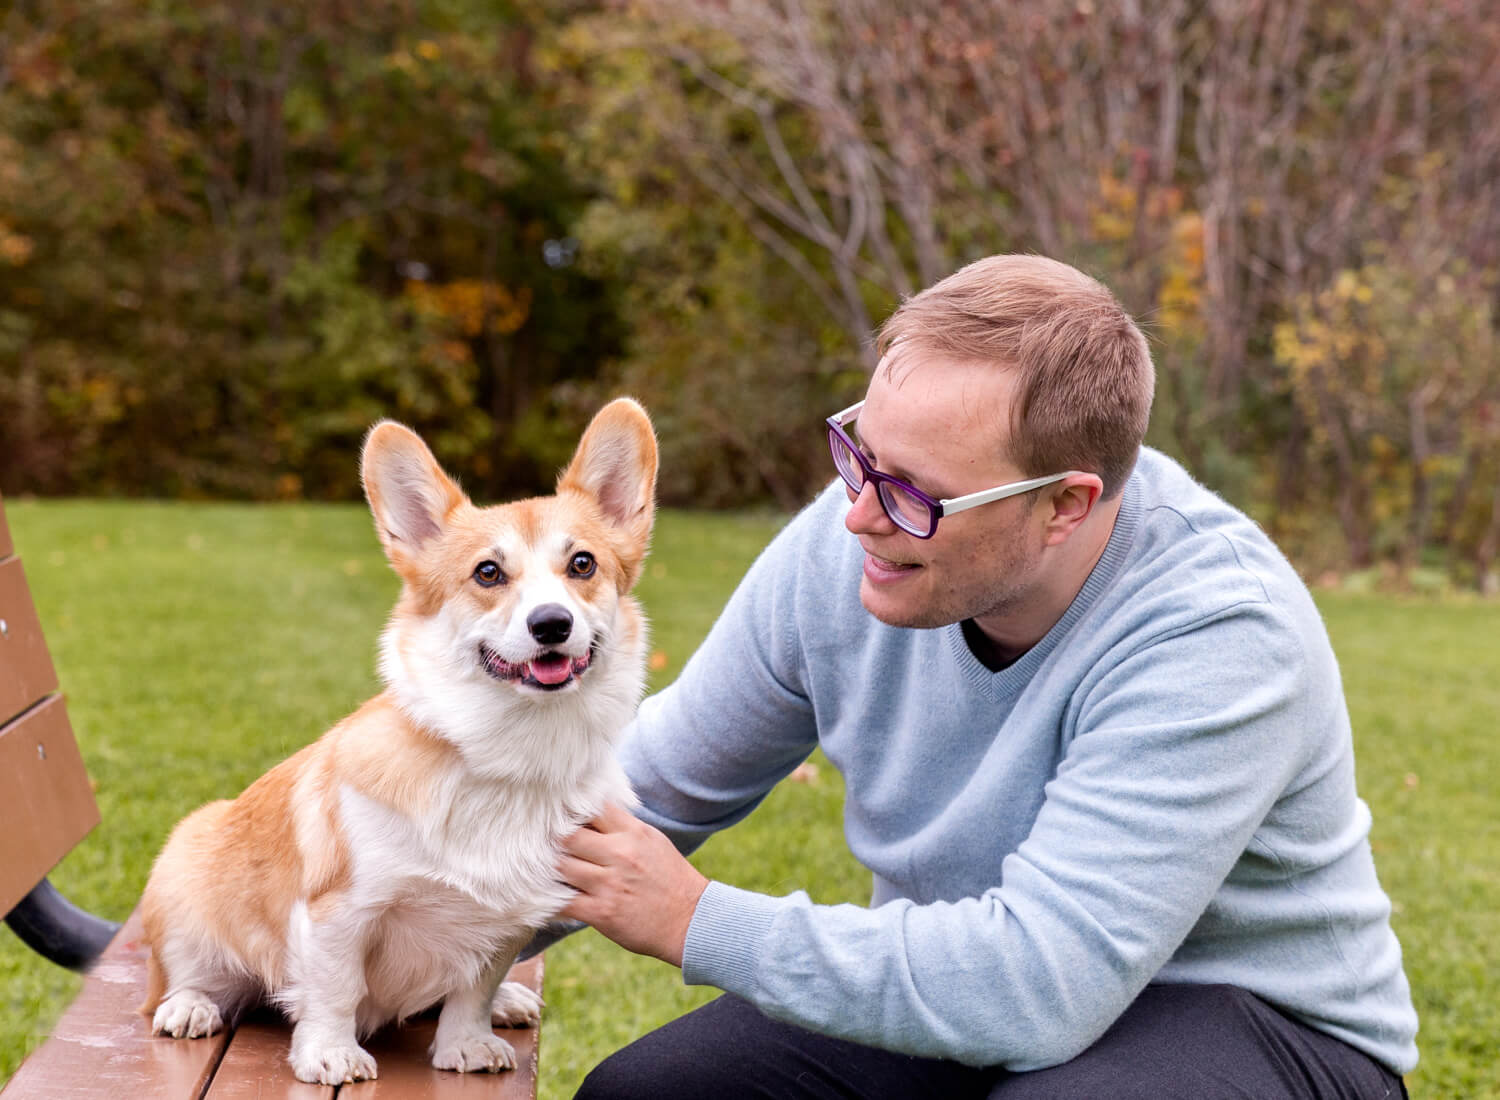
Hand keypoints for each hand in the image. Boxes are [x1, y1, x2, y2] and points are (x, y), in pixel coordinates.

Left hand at [557, 802, 709, 967]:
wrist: (690, 920)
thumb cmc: (670, 878)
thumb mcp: (652, 840)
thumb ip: (623, 825)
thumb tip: (592, 812)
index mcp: (633, 833)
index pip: (592, 809)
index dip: (574, 812)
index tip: (566, 819)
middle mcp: (620, 854)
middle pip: (569, 837)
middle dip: (558, 841)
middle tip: (549, 847)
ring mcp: (609, 884)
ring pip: (561, 867)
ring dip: (554, 870)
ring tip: (552, 871)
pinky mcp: (601, 912)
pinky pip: (563, 901)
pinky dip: (553, 899)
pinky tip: (551, 897)